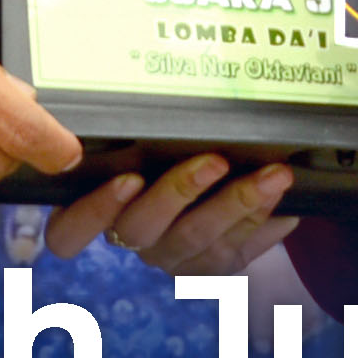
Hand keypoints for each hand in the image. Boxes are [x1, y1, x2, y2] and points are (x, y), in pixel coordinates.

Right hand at [43, 152, 297, 271]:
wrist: (205, 195)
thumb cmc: (160, 155)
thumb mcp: (140, 145)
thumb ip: (135, 133)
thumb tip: (150, 88)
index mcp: (101, 214)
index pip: (69, 233)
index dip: (94, 212)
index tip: (127, 178)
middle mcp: (135, 242)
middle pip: (145, 229)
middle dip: (182, 192)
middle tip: (215, 161)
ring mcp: (176, 259)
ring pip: (201, 241)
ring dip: (241, 204)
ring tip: (275, 175)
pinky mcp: (216, 269)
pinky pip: (241, 252)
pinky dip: (266, 225)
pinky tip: (288, 205)